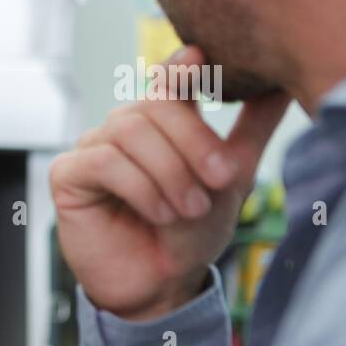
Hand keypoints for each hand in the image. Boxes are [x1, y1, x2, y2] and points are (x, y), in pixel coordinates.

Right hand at [50, 46, 290, 320]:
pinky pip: (103, 162)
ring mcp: (91, 148)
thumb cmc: (191, 232)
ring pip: (130, 132)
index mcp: (159, 122)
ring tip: (188, 209)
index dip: (180, 69)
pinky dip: (139, 187)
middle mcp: (123, 128)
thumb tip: (279, 86)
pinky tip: (158, 213)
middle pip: (154, 106)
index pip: (168, 80)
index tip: (200, 61)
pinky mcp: (66, 175)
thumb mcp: (230, 178)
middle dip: (193, 143)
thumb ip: (249, 131)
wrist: (159, 284)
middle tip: (219, 182)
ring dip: (169, 172)